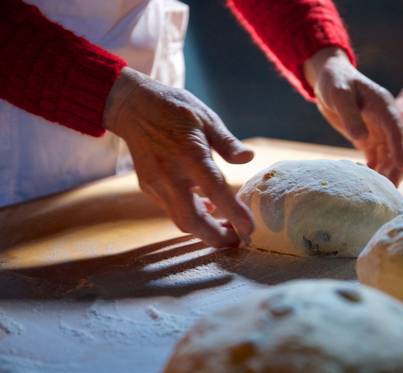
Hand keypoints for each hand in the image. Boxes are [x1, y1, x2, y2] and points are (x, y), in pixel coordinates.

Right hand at [103, 67, 253, 247]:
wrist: (132, 107)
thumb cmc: (174, 108)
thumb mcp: (206, 118)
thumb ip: (227, 142)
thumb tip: (248, 159)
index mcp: (189, 154)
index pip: (215, 190)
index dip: (234, 213)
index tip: (249, 230)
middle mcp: (170, 174)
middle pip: (191, 220)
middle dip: (215, 237)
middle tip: (237, 241)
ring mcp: (155, 183)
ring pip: (179, 220)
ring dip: (204, 230)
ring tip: (226, 229)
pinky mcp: (148, 187)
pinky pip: (172, 210)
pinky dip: (191, 215)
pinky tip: (206, 209)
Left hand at [304, 48, 402, 185]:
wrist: (329, 77)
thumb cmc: (334, 82)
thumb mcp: (339, 95)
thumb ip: (350, 115)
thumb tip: (362, 139)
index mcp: (385, 108)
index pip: (398, 135)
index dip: (400, 155)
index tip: (398, 174)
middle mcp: (387, 120)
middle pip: (398, 148)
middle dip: (397, 169)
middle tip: (389, 191)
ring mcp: (379, 128)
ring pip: (389, 155)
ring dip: (386, 172)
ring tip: (379, 191)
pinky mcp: (368, 135)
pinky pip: (377, 156)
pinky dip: (375, 169)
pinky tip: (368, 182)